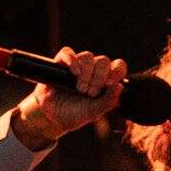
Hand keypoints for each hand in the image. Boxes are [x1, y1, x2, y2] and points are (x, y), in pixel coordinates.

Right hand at [12, 48, 128, 147]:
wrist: (51, 118)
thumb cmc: (74, 115)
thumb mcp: (93, 113)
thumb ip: (108, 102)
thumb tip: (120, 86)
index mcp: (104, 81)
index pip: (118, 66)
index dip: (116, 72)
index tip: (108, 85)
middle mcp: (93, 71)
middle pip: (103, 61)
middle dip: (99, 77)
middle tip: (90, 93)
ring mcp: (77, 66)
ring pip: (88, 56)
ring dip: (86, 73)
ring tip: (80, 89)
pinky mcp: (61, 63)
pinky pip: (67, 53)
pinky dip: (71, 60)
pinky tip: (73, 72)